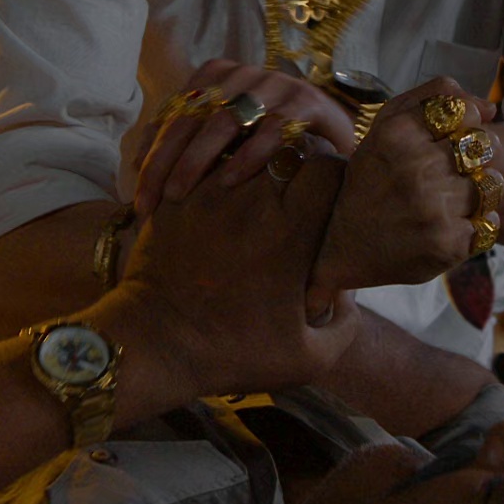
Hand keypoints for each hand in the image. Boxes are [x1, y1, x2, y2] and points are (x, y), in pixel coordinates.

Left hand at [114, 119, 350, 395]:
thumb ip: (346, 323)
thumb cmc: (232, 355)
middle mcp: (252, 202)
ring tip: (255, 187)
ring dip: (254, 158)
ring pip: (241, 144)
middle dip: (296, 160)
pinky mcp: (173, 199)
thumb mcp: (310, 359)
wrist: (154, 349)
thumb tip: (349, 291)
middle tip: (294, 189)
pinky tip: (218, 198)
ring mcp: (208, 195)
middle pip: (287, 145)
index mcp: (292, 234)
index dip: (333, 174)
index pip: (328, 164)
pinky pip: (199, 162)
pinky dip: (213, 170)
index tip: (327, 197)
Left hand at [131, 58, 360, 214]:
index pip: (172, 116)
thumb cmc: (269, 141)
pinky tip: (229, 183)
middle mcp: (243, 74)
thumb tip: (135, 167)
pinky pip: (270, 130)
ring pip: (225, 121)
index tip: (137, 198)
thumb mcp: (224, 139)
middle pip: (192, 118)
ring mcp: (276, 84)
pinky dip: (247, 157)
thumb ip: (185, 143)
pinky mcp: (307, 102)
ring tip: (181, 195)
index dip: (151, 157)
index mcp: (216, 76)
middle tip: (154, 203)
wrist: (334, 136)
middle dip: (167, 164)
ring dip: (198, 160)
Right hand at [309, 75, 487, 309]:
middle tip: (448, 172)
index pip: (465, 110)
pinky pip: (491, 222)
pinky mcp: (450, 243)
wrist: (346, 249)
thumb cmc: (371, 183)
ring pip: (493, 183)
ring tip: (446, 201)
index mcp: (398, 133)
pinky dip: (474, 226)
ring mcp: (435, 207)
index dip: (465, 124)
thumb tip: (489, 107)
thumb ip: (431, 99)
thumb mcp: (384, 130)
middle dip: (475, 157)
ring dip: (476, 193)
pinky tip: (445, 227)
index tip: (447, 139)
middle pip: (486, 144)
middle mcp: (417, 167)